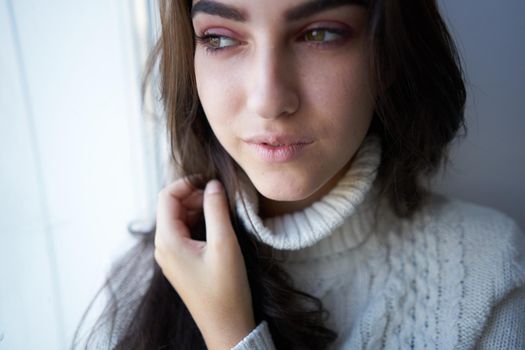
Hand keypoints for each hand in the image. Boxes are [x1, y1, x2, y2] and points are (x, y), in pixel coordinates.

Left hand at [154, 178, 255, 348]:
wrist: (226, 325)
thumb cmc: (225, 289)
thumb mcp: (224, 244)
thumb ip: (216, 210)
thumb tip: (213, 185)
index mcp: (168, 241)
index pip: (167, 197)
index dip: (186, 183)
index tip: (210, 179)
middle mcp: (163, 247)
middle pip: (171, 206)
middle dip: (193, 195)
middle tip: (219, 195)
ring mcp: (170, 256)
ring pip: (178, 218)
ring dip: (196, 208)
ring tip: (220, 208)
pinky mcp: (180, 262)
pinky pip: (183, 232)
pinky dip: (197, 221)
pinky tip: (215, 224)